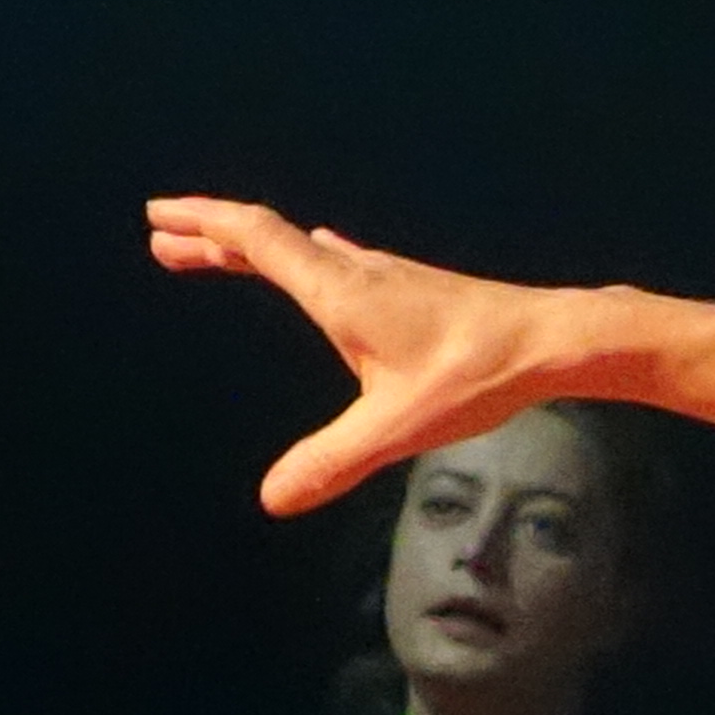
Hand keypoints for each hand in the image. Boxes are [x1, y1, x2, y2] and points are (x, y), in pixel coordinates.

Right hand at [144, 195, 577, 514]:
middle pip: (271, 240)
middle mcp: (360, 274)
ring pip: (306, 250)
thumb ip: (332, 461)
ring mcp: (389, 277)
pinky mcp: (415, 291)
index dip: (205, 224)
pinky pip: (342, 260)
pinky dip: (307, 256)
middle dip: (213, 237)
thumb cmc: (479, 374)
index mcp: (342, 292)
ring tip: (219, 254)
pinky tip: (324, 256)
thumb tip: (272, 499)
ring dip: (256, 249)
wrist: (555, 340)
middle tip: (163, 238)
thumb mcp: (398, 426)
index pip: (258, 240)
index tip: (160, 215)